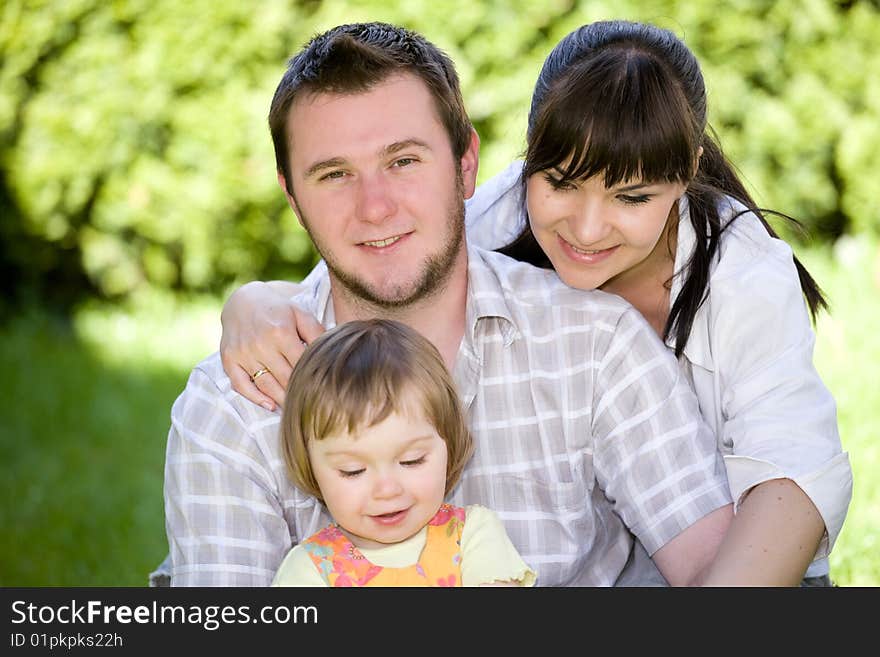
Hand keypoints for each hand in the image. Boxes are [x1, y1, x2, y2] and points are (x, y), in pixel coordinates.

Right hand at [220, 281, 324, 410]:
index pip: (301, 363)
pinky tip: (270, 405)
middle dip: (298, 391)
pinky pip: (240, 386)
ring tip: (295, 406)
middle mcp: (260, 344)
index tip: (321, 387)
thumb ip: (317, 333)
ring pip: (266, 385)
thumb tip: (331, 353)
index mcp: (281, 332)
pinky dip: (255, 398)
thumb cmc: (278, 310)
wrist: (243, 301)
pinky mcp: (230, 360)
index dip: (312, 377)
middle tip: (312, 402)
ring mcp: (243, 353)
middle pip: (285, 378)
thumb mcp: (300, 314)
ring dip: (281, 399)